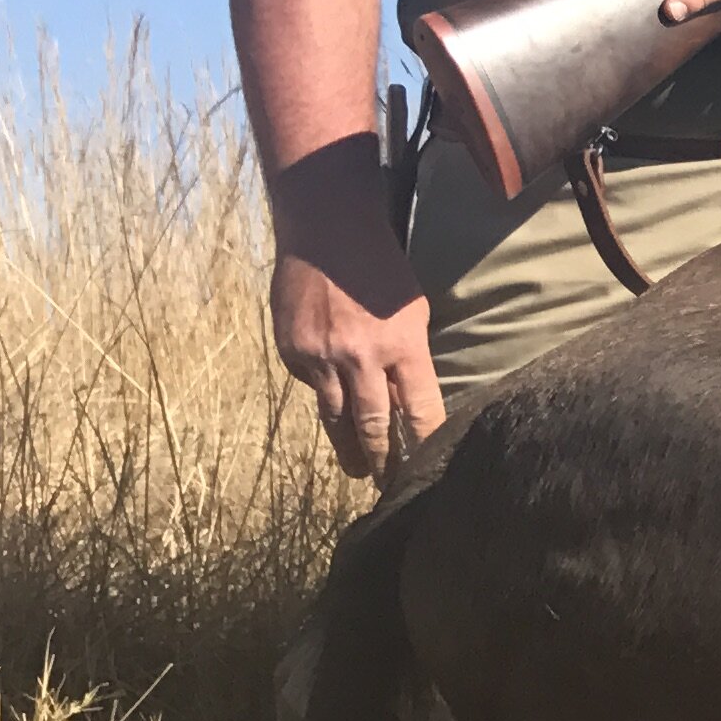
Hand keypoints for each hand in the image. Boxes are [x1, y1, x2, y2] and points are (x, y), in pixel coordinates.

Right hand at [265, 140, 441, 480]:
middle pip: (374, 425)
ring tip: (358, 470)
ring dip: (348, 448)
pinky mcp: (292, 353)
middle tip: (388, 485)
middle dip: (383, 460)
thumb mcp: (412, 313)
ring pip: (336, 418)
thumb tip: (407, 404)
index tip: (427, 468)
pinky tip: (332, 404)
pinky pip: (311, 388)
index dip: (424, 444)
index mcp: (402, 347)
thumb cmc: (381, 271)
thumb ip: (409, 360)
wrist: (326, 234)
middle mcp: (360, 358)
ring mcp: (321, 358)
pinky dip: (323, 397)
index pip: (420, 411)